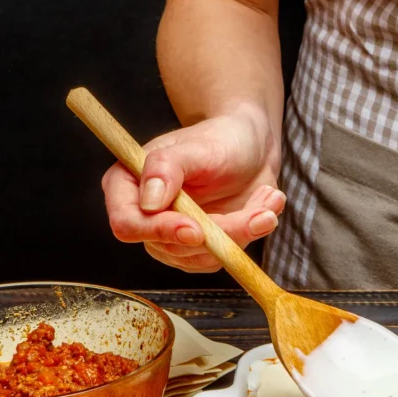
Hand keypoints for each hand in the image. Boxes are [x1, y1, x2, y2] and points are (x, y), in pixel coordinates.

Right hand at [101, 103, 284, 272]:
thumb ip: (167, 168)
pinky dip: (252, 233)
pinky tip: (266, 206)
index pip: (128, 224)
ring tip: (269, 200)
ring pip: (204, 258)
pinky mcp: (203, 248)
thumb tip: (149, 203)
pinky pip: (225, 256)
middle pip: (173, 247)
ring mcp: (174, 237)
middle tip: (260, 212)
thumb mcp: (196, 147)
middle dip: (222, 232)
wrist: (251, 147)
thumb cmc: (219, 139)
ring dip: (244, 232)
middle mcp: (147, 217)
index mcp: (128, 187)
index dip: (160, 231)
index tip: (196, 230)